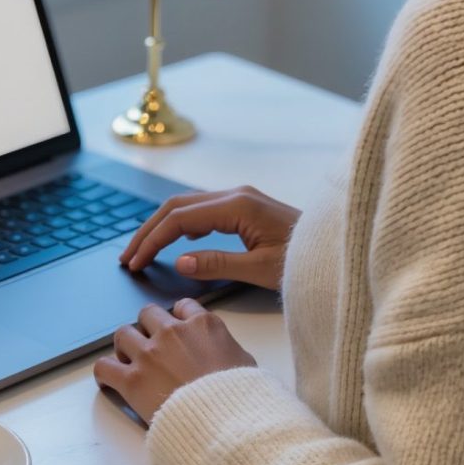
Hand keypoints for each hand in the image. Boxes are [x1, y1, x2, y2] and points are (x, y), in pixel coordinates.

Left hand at [92, 298, 256, 425]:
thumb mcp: (245, 362)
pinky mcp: (132, 379)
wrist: (225, 422)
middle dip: (147, 328)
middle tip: (151, 347)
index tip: (177, 331)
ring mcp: (149, 353)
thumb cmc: (240, 396)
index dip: (178, 319)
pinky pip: (104, 366)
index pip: (183, 306)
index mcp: (202, 324)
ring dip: (125, 347)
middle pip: (147, 314)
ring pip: (122, 334)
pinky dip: (104, 372)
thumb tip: (222, 353)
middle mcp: (172, 332)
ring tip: (129, 362)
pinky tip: (109, 380)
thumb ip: (226, 347)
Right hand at [118, 184, 302, 292]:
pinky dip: (181, 224)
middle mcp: (236, 195)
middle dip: (148, 231)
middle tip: (127, 257)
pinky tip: (175, 241)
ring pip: (187, 205)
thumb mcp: (261, 269)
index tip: (135, 262)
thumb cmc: (306, 261)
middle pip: (177, 206)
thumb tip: (178, 262)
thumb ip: (218, 264)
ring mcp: (240, 198)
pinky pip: (203, 210)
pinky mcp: (245, 206)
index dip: (153, 240)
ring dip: (162, 226)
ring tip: (142, 250)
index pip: (180, 218)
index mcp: (238, 205)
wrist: (336, 249)